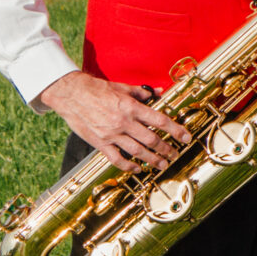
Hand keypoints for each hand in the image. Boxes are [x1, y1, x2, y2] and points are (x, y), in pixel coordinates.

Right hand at [39, 71, 191, 171]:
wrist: (70, 94)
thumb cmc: (96, 89)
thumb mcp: (121, 87)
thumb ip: (141, 92)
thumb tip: (158, 92)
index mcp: (131, 107)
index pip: (160, 121)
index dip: (176, 131)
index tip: (186, 138)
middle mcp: (124, 122)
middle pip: (151, 140)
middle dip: (167, 149)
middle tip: (176, 154)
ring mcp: (111, 134)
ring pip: (137, 151)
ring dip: (152, 160)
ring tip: (163, 164)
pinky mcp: (99, 143)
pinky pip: (116, 158)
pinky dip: (128, 166)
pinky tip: (138, 168)